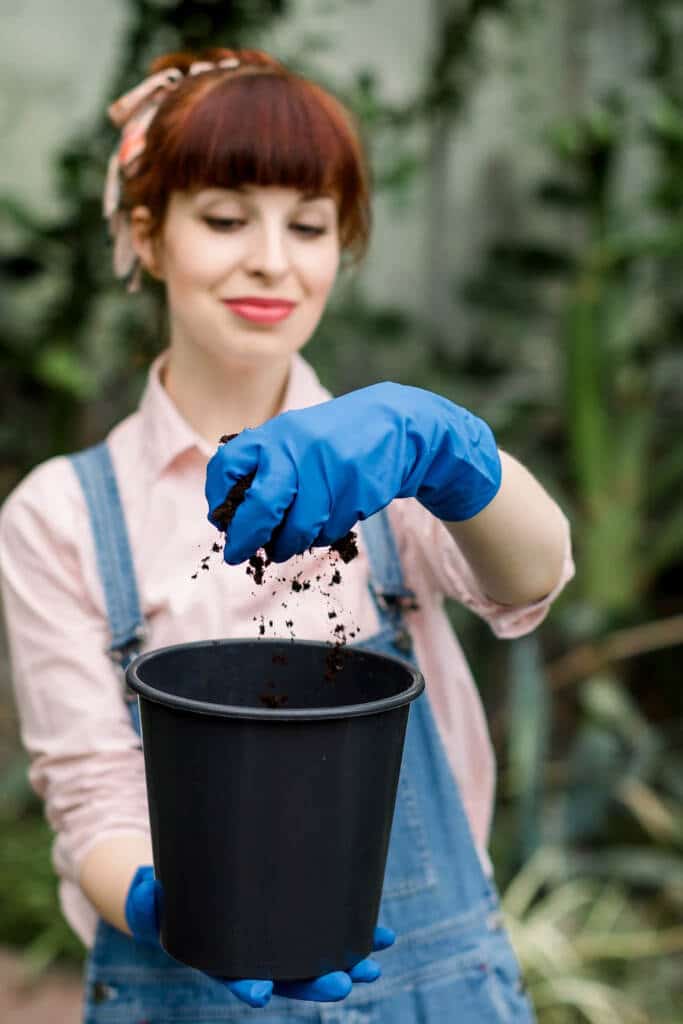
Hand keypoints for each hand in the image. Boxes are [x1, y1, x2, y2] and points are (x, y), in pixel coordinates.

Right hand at [125, 866, 394, 1008]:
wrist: (183, 897)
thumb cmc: (163, 901)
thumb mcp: (148, 899)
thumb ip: (146, 898)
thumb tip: (147, 884)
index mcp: (216, 958)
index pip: (233, 977)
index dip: (247, 986)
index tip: (259, 995)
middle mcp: (251, 959)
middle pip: (286, 978)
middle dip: (316, 983)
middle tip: (345, 984)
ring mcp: (276, 944)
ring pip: (313, 962)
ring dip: (345, 965)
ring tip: (373, 966)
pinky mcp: (293, 923)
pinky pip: (326, 930)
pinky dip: (354, 933)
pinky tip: (383, 935)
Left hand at [205, 382, 500, 563]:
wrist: (394, 427)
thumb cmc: (330, 443)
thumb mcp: (292, 440)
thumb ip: (263, 470)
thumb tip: (229, 521)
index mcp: (274, 436)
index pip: (228, 466)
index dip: (218, 498)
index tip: (221, 519)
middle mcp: (297, 450)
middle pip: (261, 507)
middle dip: (246, 538)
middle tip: (238, 556)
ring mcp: (329, 470)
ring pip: (298, 529)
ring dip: (286, 546)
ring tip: (284, 547)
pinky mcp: (356, 490)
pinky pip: (329, 530)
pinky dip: (321, 536)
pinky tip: (325, 523)